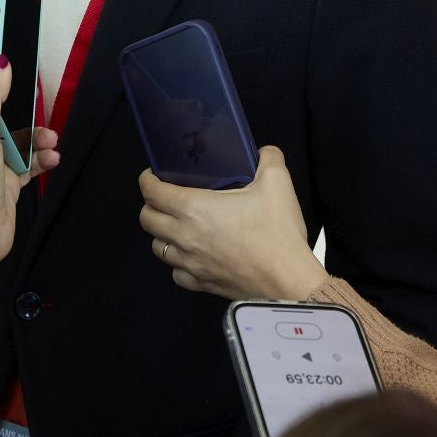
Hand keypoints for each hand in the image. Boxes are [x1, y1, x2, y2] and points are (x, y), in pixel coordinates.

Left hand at [0, 24, 60, 269]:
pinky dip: (42, 155)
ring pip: (21, 128)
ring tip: (50, 140)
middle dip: (24, 92)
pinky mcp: (7, 176)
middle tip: (41, 81)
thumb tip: (1, 61)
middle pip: (2, 96)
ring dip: (40, 132)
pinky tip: (50, 158)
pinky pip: (30, 156)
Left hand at [139, 146, 324, 300]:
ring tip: (177, 225)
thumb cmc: (278, 234)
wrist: (288, 281)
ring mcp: (191, 263)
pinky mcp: (202, 283)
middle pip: (147, 219)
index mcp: (194, 209)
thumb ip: (267, 158)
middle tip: (165, 197)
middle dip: (150, 205)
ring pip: (157, 247)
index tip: (152, 176)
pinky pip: (176, 273)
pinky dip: (178, 262)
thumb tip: (264, 153)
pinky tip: (192, 255)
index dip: (147, 180)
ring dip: (162, 233)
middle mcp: (185, 236)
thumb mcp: (277, 182)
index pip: (152, 193)